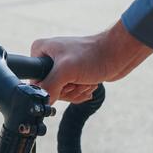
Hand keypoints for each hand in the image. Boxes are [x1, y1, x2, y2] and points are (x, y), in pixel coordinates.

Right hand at [31, 20, 152, 103]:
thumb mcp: (65, 71)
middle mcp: (49, 57)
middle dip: (68, 90)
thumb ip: (48, 87)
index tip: (66, 81)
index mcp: (40, 50)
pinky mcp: (74, 75)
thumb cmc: (93, 55)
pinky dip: (82, 91)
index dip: (51, 86)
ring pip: (62, 93)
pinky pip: (72, 92)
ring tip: (87, 79)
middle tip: (79, 80)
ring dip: (77, 91)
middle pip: (49, 89)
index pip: (35, 81)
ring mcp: (61, 67)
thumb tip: (41, 103)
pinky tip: (90, 82)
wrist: (118, 53)